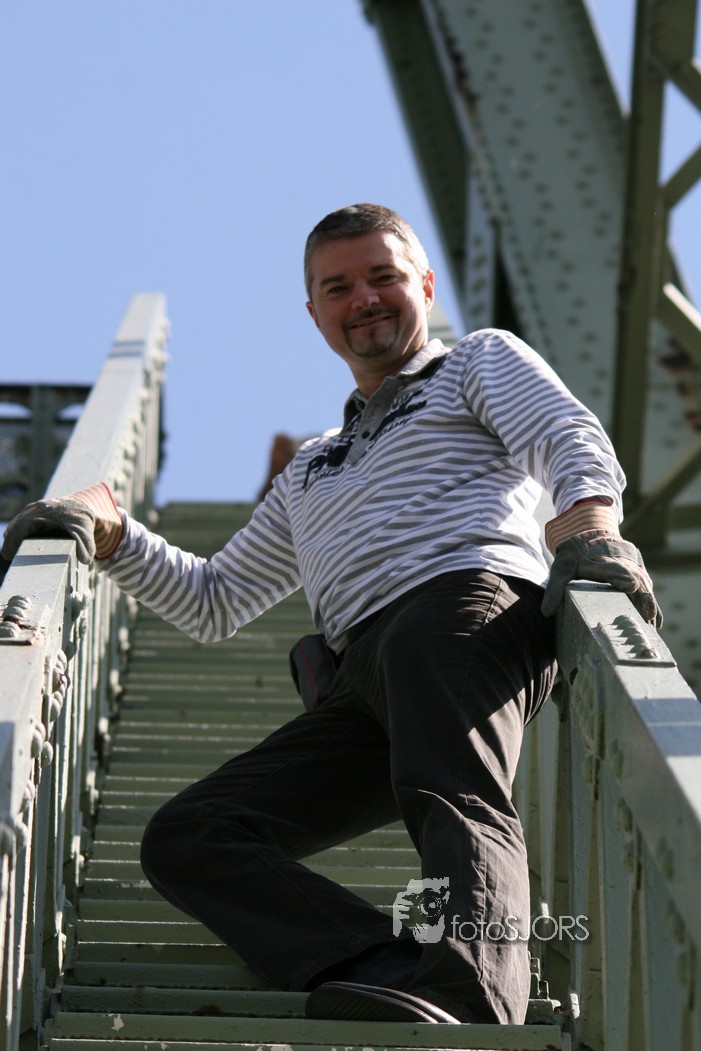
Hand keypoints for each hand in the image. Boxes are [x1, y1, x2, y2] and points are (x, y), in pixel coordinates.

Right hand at [1, 482, 122, 564]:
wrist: (81, 506)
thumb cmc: (81, 519)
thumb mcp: (85, 531)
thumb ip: (85, 545)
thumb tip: (84, 560)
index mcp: (44, 512)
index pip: (22, 525)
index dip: (13, 540)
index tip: (7, 554)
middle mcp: (34, 510)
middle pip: (16, 526)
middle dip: (10, 542)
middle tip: (8, 557)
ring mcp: (31, 511)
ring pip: (16, 525)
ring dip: (12, 538)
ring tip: (12, 554)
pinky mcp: (30, 515)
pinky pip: (20, 525)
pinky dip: (17, 535)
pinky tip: (19, 548)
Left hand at [541, 529, 661, 626]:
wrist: (588, 534)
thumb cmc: (573, 556)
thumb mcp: (560, 569)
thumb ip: (554, 589)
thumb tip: (546, 612)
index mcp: (600, 562)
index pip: (612, 568)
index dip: (621, 576)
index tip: (632, 585)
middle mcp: (621, 563)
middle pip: (636, 582)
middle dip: (642, 602)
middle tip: (645, 625)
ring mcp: (632, 567)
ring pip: (645, 587)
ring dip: (649, 607)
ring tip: (650, 629)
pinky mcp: (638, 571)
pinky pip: (648, 588)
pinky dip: (652, 604)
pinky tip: (656, 622)